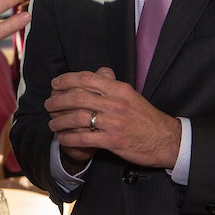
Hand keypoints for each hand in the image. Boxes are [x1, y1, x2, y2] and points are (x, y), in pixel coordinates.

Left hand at [45, 67, 181, 169]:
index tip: (55, 83)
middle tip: (48, 104)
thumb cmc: (146, 118)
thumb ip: (112, 85)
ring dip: (59, 120)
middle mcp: (115, 103)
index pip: (86, 78)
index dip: (66, 80)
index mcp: (119, 89)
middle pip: (77, 97)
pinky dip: (69, 137)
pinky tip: (63, 138)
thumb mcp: (131, 95)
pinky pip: (83, 138)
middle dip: (58, 100)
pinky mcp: (112, 141)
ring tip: (52, 122)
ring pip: (77, 117)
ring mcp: (113, 122)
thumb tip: (96, 74)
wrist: (166, 140)